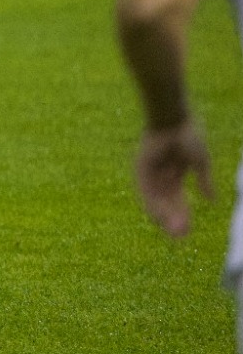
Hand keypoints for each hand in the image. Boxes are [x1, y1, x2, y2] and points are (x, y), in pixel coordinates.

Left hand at [134, 119, 213, 235]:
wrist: (173, 117)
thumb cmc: (188, 134)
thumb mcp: (200, 162)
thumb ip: (205, 181)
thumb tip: (212, 201)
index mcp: (174, 172)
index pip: (176, 198)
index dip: (182, 214)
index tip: (188, 231)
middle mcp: (160, 174)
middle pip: (165, 202)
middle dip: (173, 219)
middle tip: (181, 236)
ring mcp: (149, 172)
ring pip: (155, 200)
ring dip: (165, 216)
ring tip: (175, 231)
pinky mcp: (141, 168)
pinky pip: (146, 191)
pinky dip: (153, 205)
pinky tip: (161, 218)